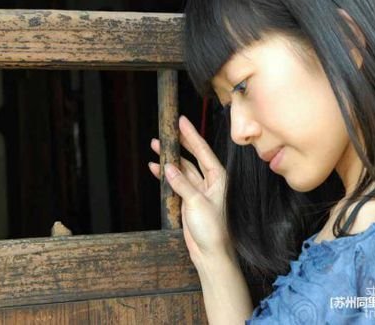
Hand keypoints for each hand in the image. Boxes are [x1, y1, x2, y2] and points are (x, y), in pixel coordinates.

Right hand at [148, 115, 232, 264]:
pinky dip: (165, 175)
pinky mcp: (188, 200)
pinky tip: (155, 167)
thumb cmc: (212, 230)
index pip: (203, 151)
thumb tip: (168, 167)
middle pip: (192, 156)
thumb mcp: (197, 203)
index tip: (181, 121)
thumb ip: (182, 184)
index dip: (191, 135)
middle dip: (179, 143)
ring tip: (155, 146)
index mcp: (218, 178)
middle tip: (166, 130)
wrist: (210, 254)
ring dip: (169, 159)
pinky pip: (176, 183)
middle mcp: (210, 181)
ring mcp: (198, 190)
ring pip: (181, 169)